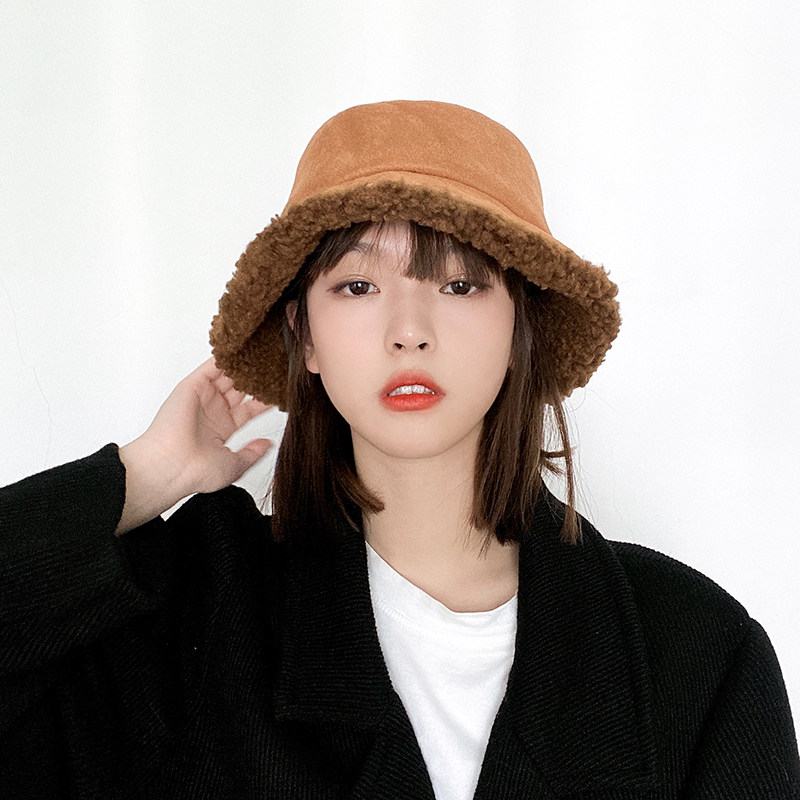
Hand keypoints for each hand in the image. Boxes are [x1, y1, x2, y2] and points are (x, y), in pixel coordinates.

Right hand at [116, 359, 272, 533]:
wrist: (172, 466)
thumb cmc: (197, 471)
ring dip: (244, 365)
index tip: (281, 391)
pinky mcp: (192, 385)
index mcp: (222, 427)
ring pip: (228, 374)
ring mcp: (202, 396)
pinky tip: (243, 348)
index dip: (265, 400)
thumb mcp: (235, 465)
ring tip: (264, 354)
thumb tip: (267, 444)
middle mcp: (212, 410)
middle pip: (240, 388)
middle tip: (276, 366)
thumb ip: (252, 453)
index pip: (249, 408)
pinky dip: (226, 356)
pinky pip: (211, 365)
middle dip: (257, 378)